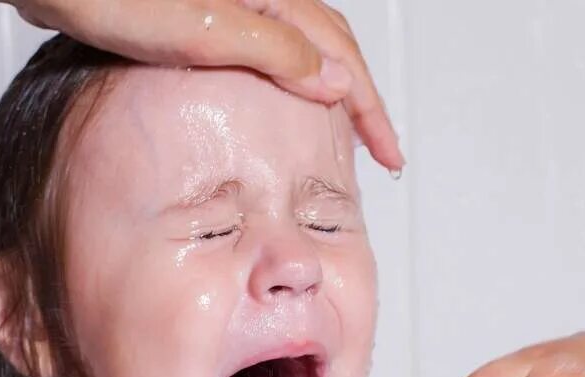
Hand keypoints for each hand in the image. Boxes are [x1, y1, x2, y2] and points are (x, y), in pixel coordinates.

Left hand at [2, 0, 403, 170]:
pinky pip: (258, 54)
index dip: (369, 107)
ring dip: (321, 94)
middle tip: (375, 152)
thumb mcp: (203, 29)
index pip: (340, 53)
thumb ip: (273, 52)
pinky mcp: (198, 15)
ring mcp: (229, 2)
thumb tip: (334, 82)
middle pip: (327, 48)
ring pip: (294, 51)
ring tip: (336, 140)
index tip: (387, 153)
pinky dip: (279, 87)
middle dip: (355, 101)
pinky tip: (272, 114)